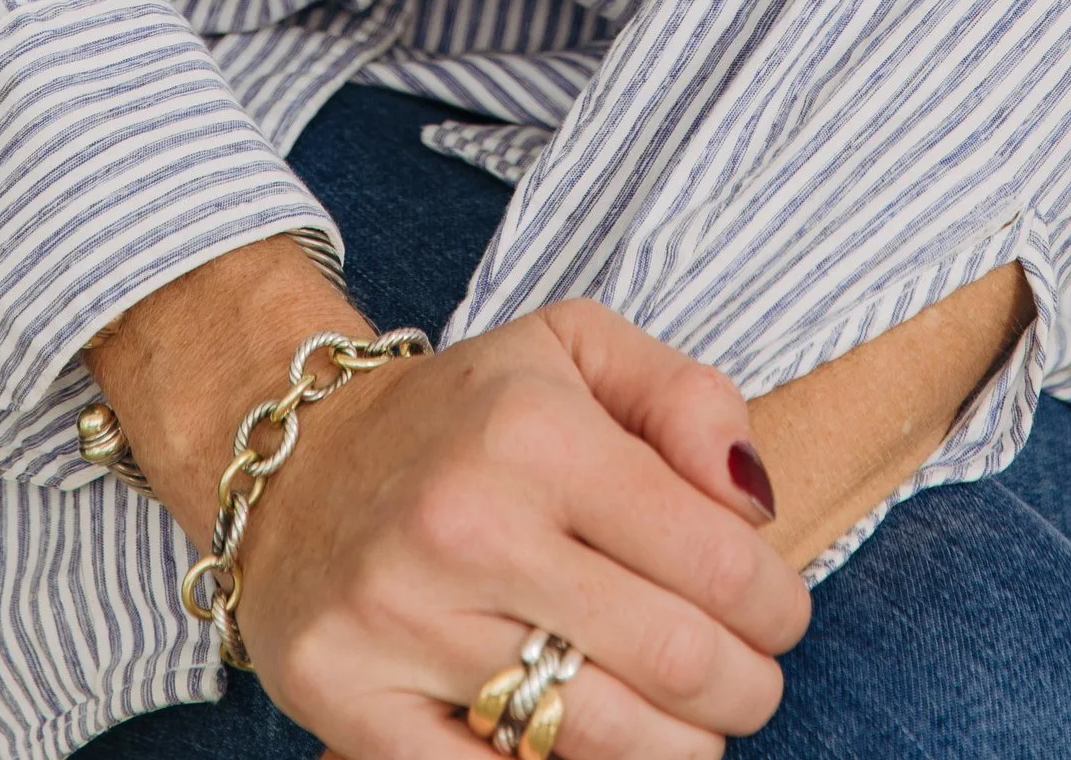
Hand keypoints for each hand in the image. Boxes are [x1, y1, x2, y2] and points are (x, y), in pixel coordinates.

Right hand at [92, 261, 806, 759]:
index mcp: (533, 432)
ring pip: (604, 740)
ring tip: (683, 719)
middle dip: (744, 687)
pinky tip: (581, 743)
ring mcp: (401, 622)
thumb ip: (687, 400)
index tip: (776, 614)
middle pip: (676, 661)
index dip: (776, 606)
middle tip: (744, 679)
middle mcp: (466, 525)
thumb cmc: (464, 415)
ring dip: (677, 745)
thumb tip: (755, 497)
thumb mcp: (577, 350)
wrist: (294, 465)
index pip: (716, 560)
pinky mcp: (350, 700)